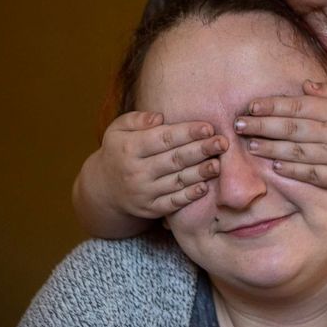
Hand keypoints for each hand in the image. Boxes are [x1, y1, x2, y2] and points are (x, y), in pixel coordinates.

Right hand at [92, 111, 228, 217]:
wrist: (104, 189)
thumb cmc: (119, 151)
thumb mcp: (118, 129)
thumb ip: (136, 119)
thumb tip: (159, 117)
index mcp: (129, 148)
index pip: (162, 139)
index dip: (187, 132)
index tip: (208, 127)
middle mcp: (136, 171)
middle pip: (174, 159)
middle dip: (201, 150)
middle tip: (223, 143)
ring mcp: (143, 192)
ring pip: (177, 181)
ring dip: (200, 173)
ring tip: (219, 163)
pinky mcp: (150, 209)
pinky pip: (173, 202)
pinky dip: (190, 196)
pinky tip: (206, 186)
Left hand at [234, 80, 326, 191]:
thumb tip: (304, 85)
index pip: (297, 106)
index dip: (272, 106)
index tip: (251, 106)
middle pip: (291, 128)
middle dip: (262, 126)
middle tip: (239, 125)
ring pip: (296, 151)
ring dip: (270, 148)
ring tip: (250, 146)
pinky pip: (310, 173)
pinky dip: (291, 169)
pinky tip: (275, 165)